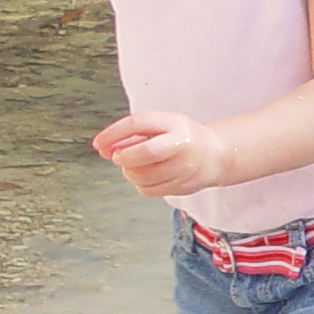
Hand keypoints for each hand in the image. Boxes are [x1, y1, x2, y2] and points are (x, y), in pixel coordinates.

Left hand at [94, 111, 233, 196]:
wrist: (215, 156)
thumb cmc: (181, 138)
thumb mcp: (161, 126)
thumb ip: (133, 134)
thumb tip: (104, 148)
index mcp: (174, 124)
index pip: (138, 124)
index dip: (113, 134)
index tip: (98, 144)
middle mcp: (182, 145)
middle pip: (145, 153)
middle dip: (125, 157)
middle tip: (119, 158)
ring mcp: (184, 168)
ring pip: (143, 175)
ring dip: (130, 172)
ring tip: (136, 165)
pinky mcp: (182, 186)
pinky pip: (148, 190)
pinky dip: (140, 184)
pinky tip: (147, 176)